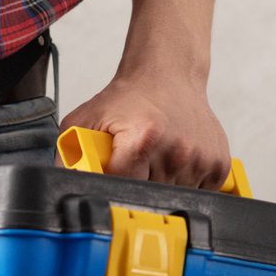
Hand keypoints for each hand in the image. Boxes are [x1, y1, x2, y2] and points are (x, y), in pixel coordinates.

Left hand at [60, 68, 229, 188]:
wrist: (167, 75)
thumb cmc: (127, 100)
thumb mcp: (84, 121)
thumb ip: (66, 157)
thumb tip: (58, 190)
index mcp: (141, 139)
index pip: (122, 191)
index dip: (112, 189)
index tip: (111, 180)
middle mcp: (175, 149)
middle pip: (149, 199)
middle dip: (137, 190)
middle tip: (133, 166)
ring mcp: (200, 158)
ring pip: (176, 201)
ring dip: (163, 189)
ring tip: (155, 162)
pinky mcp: (218, 163)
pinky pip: (200, 195)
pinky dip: (187, 186)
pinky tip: (176, 163)